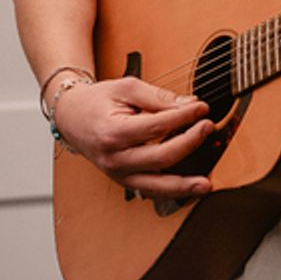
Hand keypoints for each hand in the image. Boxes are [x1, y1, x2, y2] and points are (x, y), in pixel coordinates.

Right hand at [51, 77, 214, 198]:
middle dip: (189, 143)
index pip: (156, 127)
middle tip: (208, 126)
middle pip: (160, 157)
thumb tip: (190, 104)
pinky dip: (172, 190)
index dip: (183, 117)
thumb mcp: (127, 88)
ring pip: (155, 186)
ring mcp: (118, 174)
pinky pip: (151, 190)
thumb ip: (159, 97)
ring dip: (183, 185)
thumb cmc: (98, 101)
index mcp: (112, 133)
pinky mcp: (125, 181)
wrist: (72, 118)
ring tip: (206, 183)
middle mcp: (114, 159)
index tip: (202, 108)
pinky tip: (191, 187)